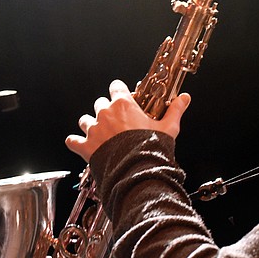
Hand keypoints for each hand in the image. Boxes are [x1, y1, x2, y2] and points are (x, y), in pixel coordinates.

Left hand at [64, 79, 190, 161]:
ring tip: (99, 134)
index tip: (125, 98)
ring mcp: (93, 129)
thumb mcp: (167, 128)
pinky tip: (79, 145)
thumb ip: (174, 110)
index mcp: (123, 105)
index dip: (120, 92)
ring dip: (90, 125)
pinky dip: (75, 142)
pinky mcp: (85, 146)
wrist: (137, 170)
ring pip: (85, 120)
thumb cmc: (151, 148)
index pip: (116, 87)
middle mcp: (105, 113)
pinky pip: (73, 141)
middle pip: (100, 103)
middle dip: (106, 110)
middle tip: (116, 122)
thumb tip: (185, 98)